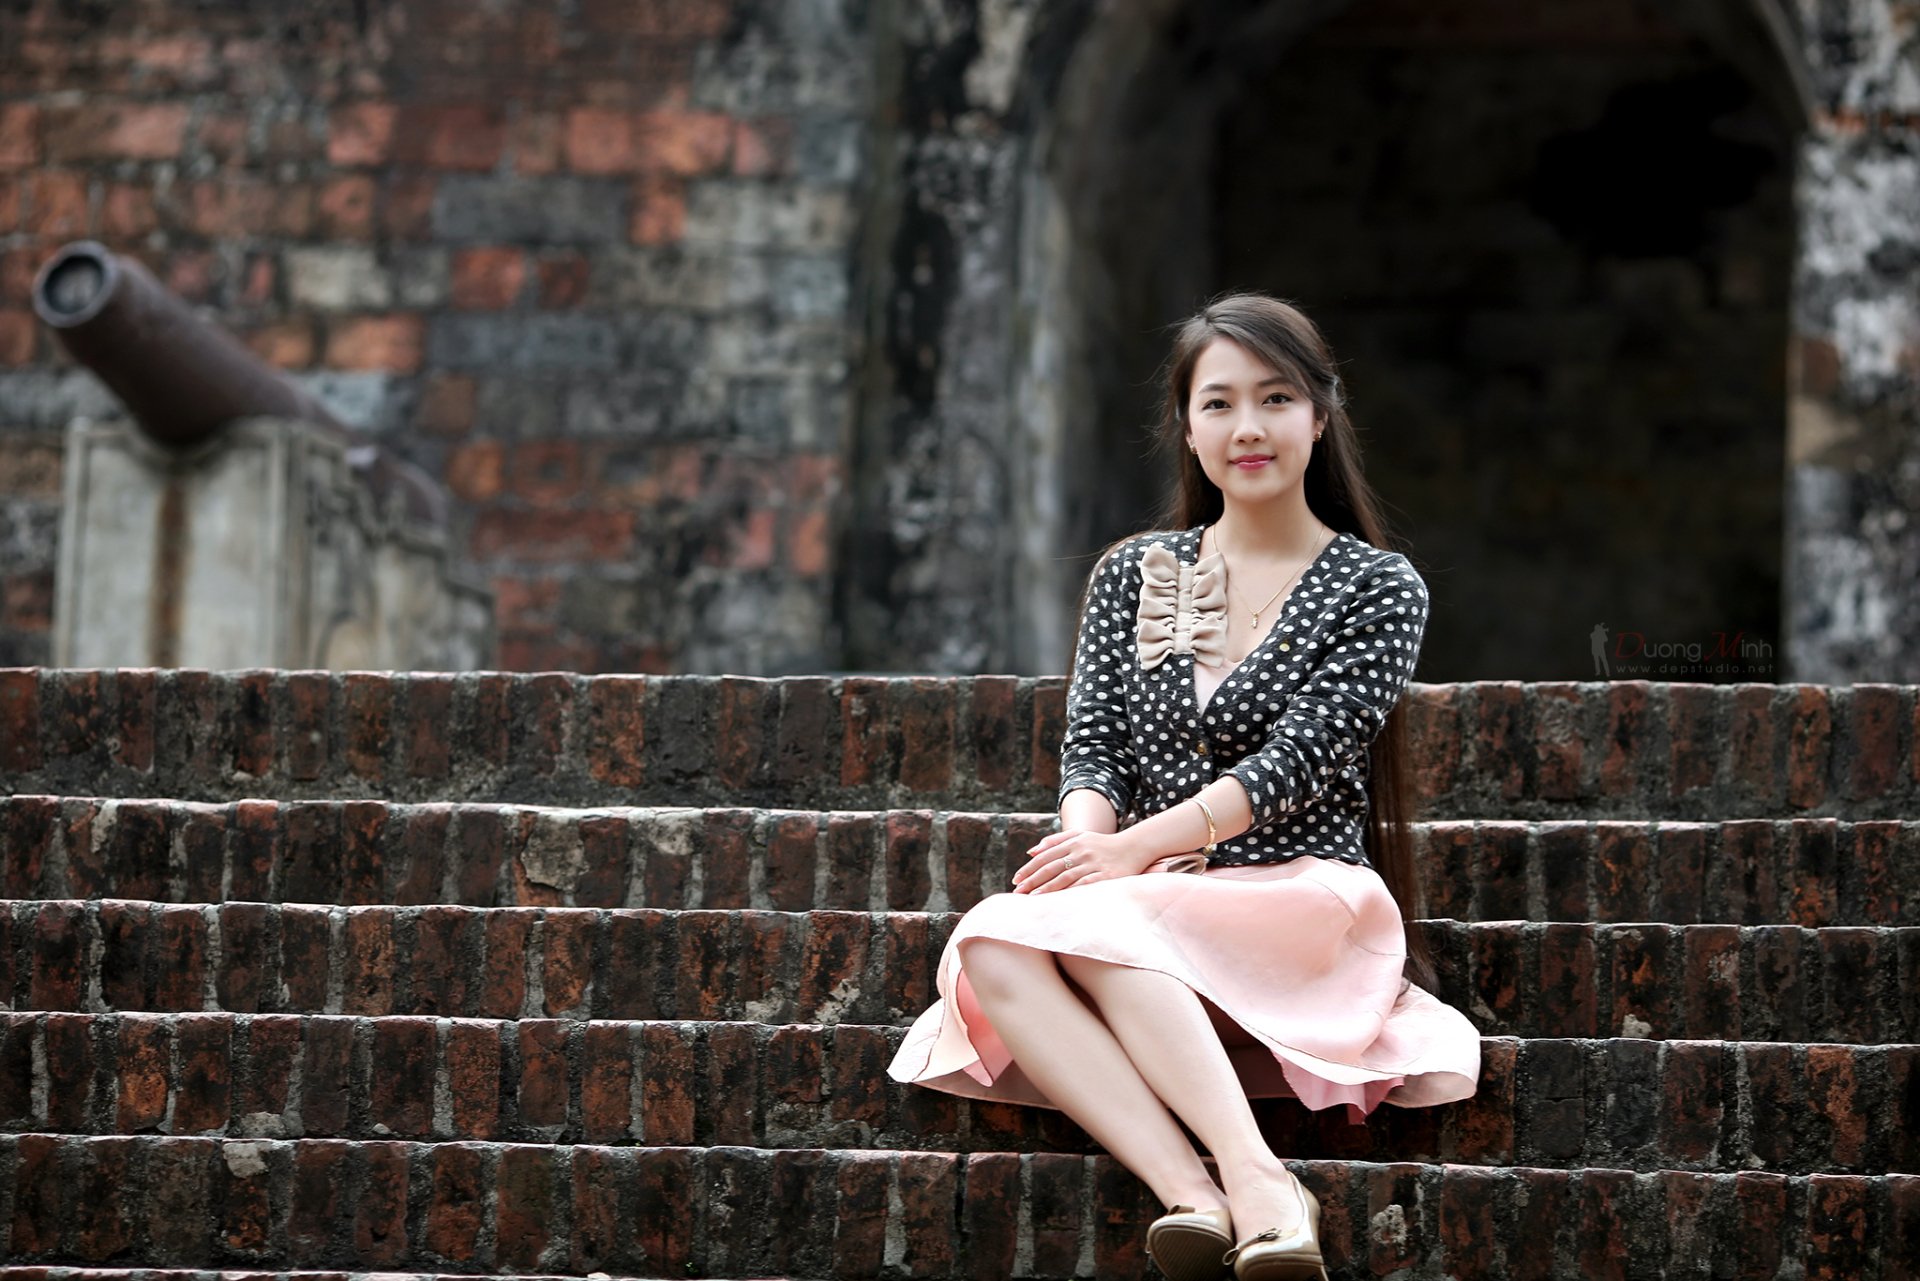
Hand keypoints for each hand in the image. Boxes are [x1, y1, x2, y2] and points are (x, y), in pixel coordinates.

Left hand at [1012, 827, 1147, 893]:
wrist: (1134, 847)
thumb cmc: (1102, 844)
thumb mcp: (1079, 835)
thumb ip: (1054, 841)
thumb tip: (1031, 851)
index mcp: (1073, 842)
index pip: (1045, 856)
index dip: (1029, 868)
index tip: (1016, 880)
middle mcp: (1081, 852)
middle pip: (1051, 867)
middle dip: (1033, 880)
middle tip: (1018, 892)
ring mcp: (1093, 864)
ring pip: (1065, 877)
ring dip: (1047, 889)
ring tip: (1033, 898)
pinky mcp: (1105, 877)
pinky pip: (1083, 885)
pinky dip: (1069, 893)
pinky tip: (1058, 900)